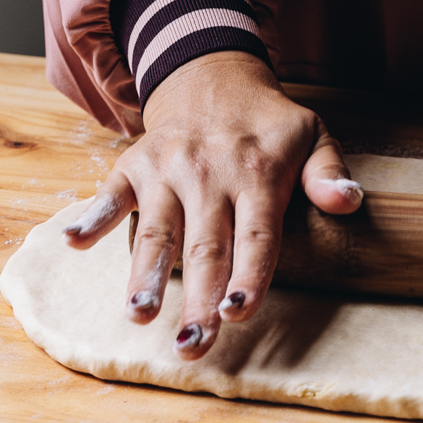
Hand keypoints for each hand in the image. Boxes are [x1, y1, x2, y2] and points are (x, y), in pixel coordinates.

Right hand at [61, 52, 360, 358]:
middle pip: (205, 246)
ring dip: (145, 275)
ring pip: (157, 231)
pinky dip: (90, 217)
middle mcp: (209, 172)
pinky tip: (74, 243)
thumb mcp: (312, 136)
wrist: (211, 76)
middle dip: (197, 299)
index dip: (248, 274)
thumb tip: (349, 202)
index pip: (256, 234)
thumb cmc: (267, 125)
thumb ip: (328, 172)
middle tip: (194, 346)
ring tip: (139, 315)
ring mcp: (167, 169)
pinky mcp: (133, 165)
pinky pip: (109, 194)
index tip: (239, 312)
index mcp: (257, 172)